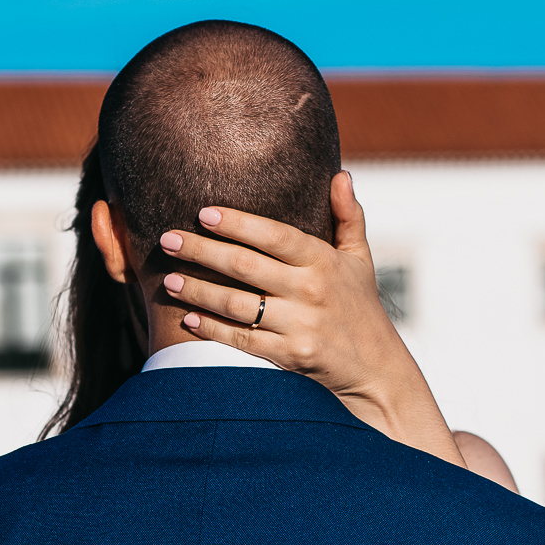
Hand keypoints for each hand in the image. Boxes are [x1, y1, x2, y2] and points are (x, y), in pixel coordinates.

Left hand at [159, 172, 465, 468]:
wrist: (376, 369)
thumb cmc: (361, 308)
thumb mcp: (361, 260)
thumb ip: (348, 216)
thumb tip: (340, 175)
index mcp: (324, 261)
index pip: (274, 235)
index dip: (237, 223)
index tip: (203, 213)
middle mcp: (312, 291)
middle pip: (245, 266)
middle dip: (202, 251)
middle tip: (167, 240)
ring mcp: (300, 325)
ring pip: (237, 304)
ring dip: (198, 291)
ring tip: (168, 280)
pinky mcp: (291, 357)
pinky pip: (243, 340)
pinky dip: (213, 330)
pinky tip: (188, 318)